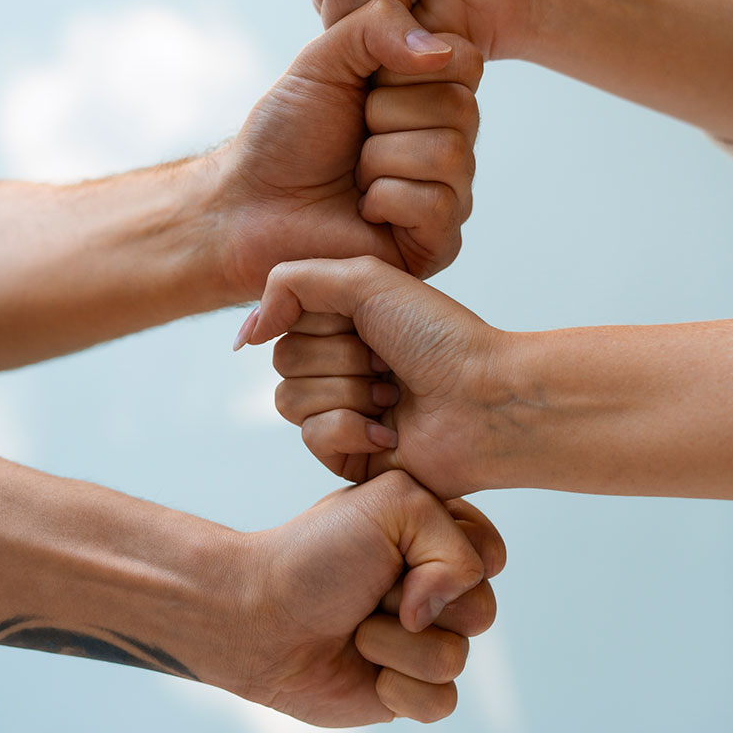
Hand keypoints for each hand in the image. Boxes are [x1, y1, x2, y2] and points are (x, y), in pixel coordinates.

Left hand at [216, 0, 481, 297]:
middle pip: (461, 108)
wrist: (250, 204)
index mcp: (433, 94)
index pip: (464, 59)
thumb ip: (378, 24)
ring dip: (380, 160)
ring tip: (355, 176)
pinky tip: (363, 209)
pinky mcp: (438, 242)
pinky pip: (437, 205)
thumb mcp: (324, 58)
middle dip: (386, 116)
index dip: (404, 69)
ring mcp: (449, 192)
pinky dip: (384, 201)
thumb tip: (439, 51)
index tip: (363, 89)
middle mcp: (451, 140)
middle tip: (354, 138)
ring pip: (449, 154)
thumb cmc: (286, 135)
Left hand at [231, 472, 504, 725]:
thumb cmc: (318, 552)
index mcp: (436, 537)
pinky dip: (397, 686)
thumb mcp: (395, 505)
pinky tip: (363, 669)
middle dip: (419, 601)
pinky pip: (442, 701)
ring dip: (396, 644)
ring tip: (356, 629)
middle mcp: (436, 590)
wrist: (260, 615)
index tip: (401, 545)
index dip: (454, 557)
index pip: (490, 554)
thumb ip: (455, 544)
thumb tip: (441, 616)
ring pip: (458, 657)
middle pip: (482, 609)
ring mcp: (424, 641)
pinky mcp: (409, 691)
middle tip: (371, 588)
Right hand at [238, 256, 509, 498]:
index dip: (324, 320)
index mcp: (342, 321)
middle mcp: (338, 364)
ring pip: (289, 400)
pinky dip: (352, 427)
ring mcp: (340, 410)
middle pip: (282, 360)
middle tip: (387, 363)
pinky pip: (311, 437)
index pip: (285, 319)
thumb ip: (291, 283)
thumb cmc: (439, 335)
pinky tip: (390, 428)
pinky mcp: (347, 453)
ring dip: (347, 392)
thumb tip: (245, 332)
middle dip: (339, 359)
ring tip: (393, 396)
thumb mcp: (365, 279)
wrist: (486, 399)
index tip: (370, 322)